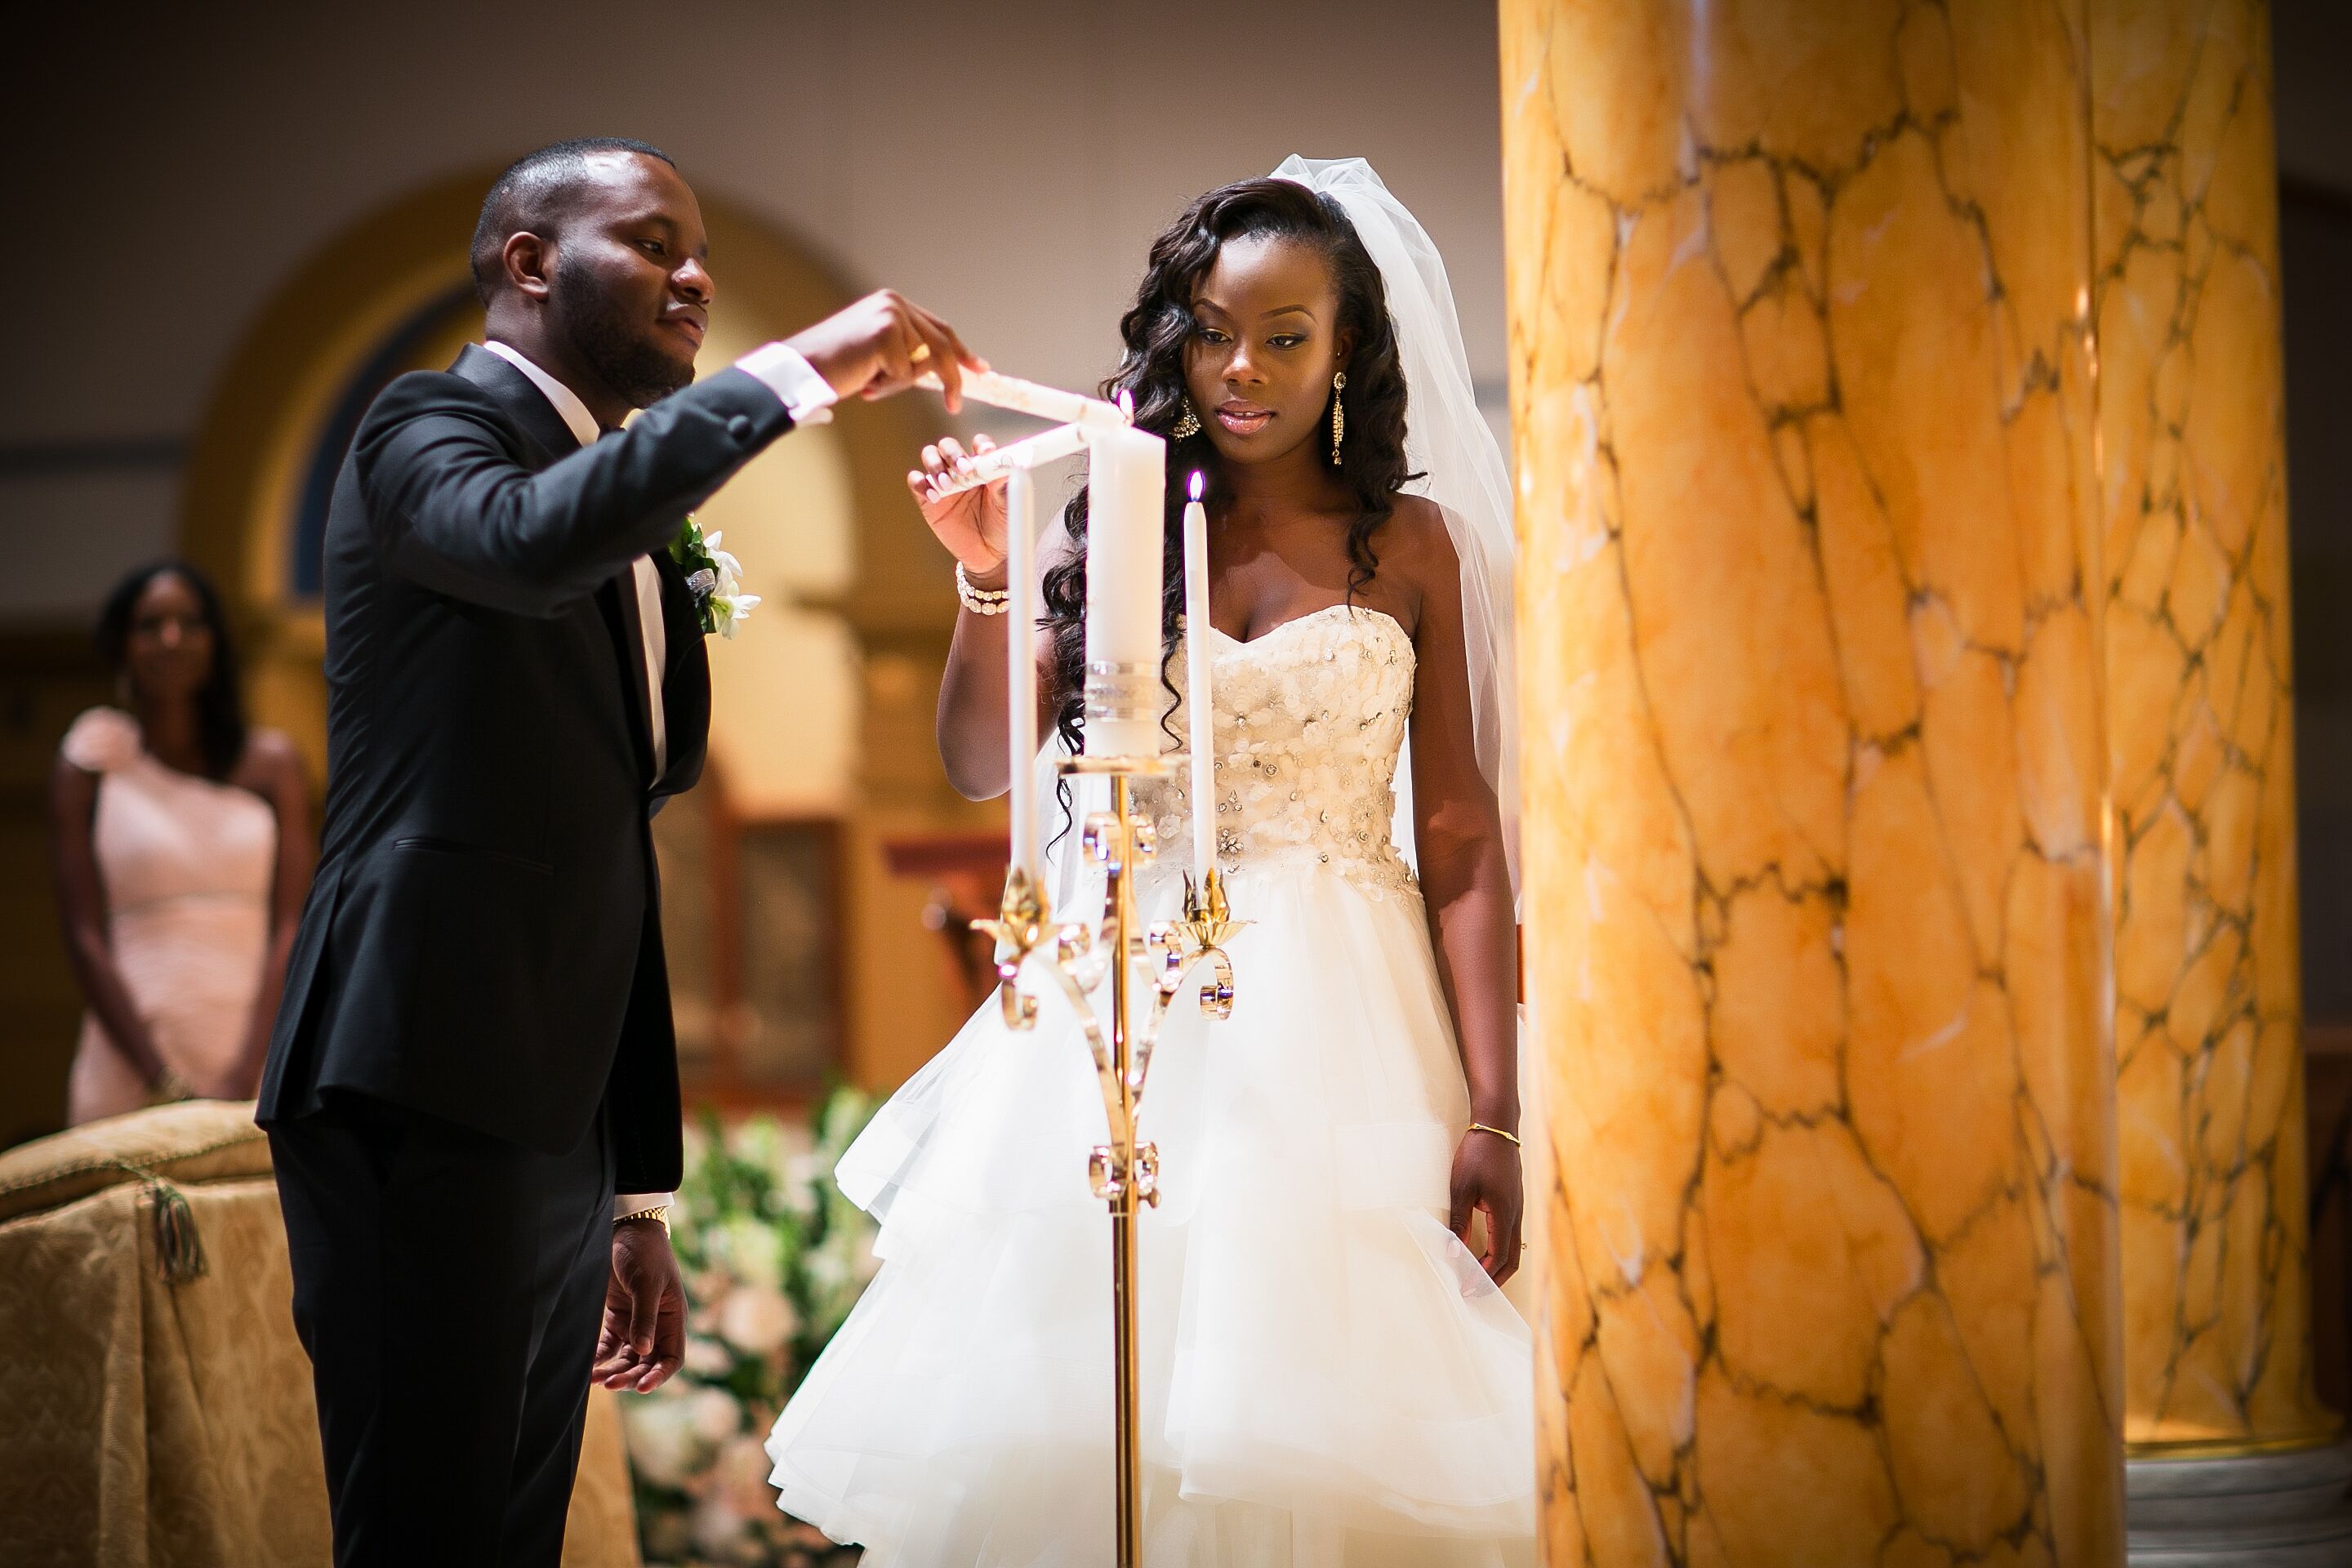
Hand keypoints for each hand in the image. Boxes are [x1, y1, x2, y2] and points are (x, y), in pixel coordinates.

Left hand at [593, 1219, 686, 1391]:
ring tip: (596, 1380)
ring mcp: (635, 1323)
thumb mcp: (647, 1284)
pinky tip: (588, 1367)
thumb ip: (645, 1317)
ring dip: (615, 1370)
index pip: (672, 1357)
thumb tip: (644, 1351)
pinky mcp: (616, 1318)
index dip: (660, 1375)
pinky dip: (600, 1357)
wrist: (624, 1229)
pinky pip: (609, 1346)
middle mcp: (656, 1325)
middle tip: (612, 1384)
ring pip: (627, 1358)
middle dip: (632, 1377)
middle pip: (647, 1363)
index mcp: (672, 1318)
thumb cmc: (645, 1253)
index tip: (643, 1386)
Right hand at [786, 289, 985, 409]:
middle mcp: (894, 303)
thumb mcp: (876, 353)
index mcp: (892, 304)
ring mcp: (891, 316)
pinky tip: (862, 382)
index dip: (960, 350)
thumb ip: (904, 351)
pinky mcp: (886, 334)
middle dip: (952, 377)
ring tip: (867, 380)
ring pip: (922, 364)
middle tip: (955, 404)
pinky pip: (905, 376)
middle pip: (942, 344)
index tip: (980, 367)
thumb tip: (936, 367)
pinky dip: (886, 388)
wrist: (800, 370)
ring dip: (897, 383)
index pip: (938, 328)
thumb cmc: (833, 367)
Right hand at [908, 433, 1008, 575]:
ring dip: (936, 466)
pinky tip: (934, 496)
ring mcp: (943, 483)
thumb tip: (1008, 464)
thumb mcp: (1008, 505)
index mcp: (982, 466)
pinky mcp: (928, 499)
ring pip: (930, 457)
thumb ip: (1004, 484)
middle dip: (953, 453)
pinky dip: (920, 483)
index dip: (981, 445)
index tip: (986, 452)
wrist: (989, 555)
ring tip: (947, 485)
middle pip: (948, 446)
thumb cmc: (1001, 525)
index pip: (978, 445)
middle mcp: (960, 470)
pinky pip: (916, 482)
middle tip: (963, 470)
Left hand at [1449, 1127, 1523, 1285]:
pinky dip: (1499, 1251)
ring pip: (1513, 1248)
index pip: (1499, 1257)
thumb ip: (1459, 1221)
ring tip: (1476, 1277)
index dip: (1484, 1277)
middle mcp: (1516, 1215)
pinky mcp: (1514, 1202)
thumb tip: (1454, 1251)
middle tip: (1473, 1292)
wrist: (1496, 1127)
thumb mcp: (1461, 1188)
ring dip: (1497, 1266)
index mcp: (1505, 1214)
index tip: (1467, 1289)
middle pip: (1512, 1259)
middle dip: (1494, 1280)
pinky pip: (1511, 1235)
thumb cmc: (1478, 1154)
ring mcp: (1518, 1208)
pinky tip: (1482, 1252)